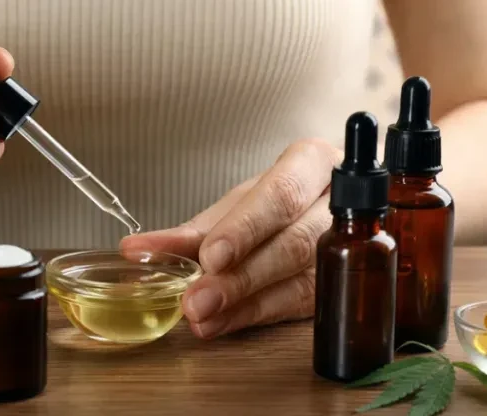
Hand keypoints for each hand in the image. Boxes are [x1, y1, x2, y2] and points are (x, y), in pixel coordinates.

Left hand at [120, 139, 342, 338]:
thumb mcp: (243, 200)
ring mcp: (347, 248)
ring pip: (297, 279)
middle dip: (239, 275)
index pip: (280, 194)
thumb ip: (197, 229)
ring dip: (242, 302)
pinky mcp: (341, 284)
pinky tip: (221, 324)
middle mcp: (337, 204)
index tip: (209, 255)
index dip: (245, 228)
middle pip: (293, 243)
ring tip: (201, 316)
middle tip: (196, 298)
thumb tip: (139, 250)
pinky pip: (297, 304)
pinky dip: (252, 315)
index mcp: (313, 163)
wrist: (346, 205)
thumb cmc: (285, 194)